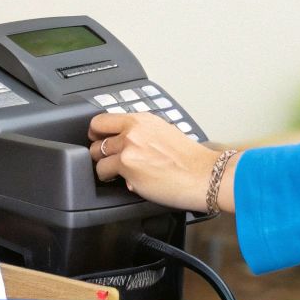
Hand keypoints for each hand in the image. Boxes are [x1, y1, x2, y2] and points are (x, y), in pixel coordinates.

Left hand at [88, 112, 223, 212]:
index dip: (97, 132)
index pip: (103, 119)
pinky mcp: (126, 165)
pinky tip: (123, 180)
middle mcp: (133, 129)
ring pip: (96, 155)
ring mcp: (128, 147)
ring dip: (104, 165)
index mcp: (143, 119)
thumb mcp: (165, 134)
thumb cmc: (191, 161)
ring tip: (116, 172)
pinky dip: (109, 178)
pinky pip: (103, 172)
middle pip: (96, 137)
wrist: (204, 175)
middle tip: (108, 159)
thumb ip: (142, 134)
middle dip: (99, 150)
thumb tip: (127, 143)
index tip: (99, 139)